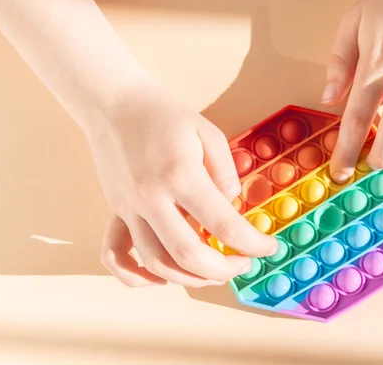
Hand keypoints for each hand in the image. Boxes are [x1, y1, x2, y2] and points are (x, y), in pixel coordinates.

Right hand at [92, 82, 277, 287]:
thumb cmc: (164, 116)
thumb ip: (226, 172)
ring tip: (215, 273)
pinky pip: (114, 255)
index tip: (269, 247)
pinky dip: (136, 276)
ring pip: (156, 263)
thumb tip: (231, 206)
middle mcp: (151, 198)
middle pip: (188, 254)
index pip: (223, 224)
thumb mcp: (208, 132)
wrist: (113, 103)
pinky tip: (161, 278)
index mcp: (181, 175)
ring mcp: (128, 209)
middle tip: (244, 264)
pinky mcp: (113, 212)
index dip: (252, 243)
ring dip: (190, 279)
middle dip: (224, 270)